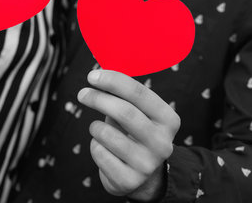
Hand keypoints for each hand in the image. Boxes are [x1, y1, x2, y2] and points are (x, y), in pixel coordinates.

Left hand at [77, 70, 180, 200]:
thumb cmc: (134, 132)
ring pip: (107, 134)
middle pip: (124, 112)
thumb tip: (100, 69)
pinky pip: (99, 153)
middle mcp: (163, 143)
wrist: (142, 175)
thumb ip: (123, 92)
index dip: (113, 80)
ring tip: (98, 128)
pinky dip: (94, 145)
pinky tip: (103, 148)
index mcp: (168, 119)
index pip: (139, 93)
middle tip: (83, 93)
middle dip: (98, 98)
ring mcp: (147, 164)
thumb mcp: (137, 112)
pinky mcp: (129, 181)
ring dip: (95, 126)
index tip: (93, 75)